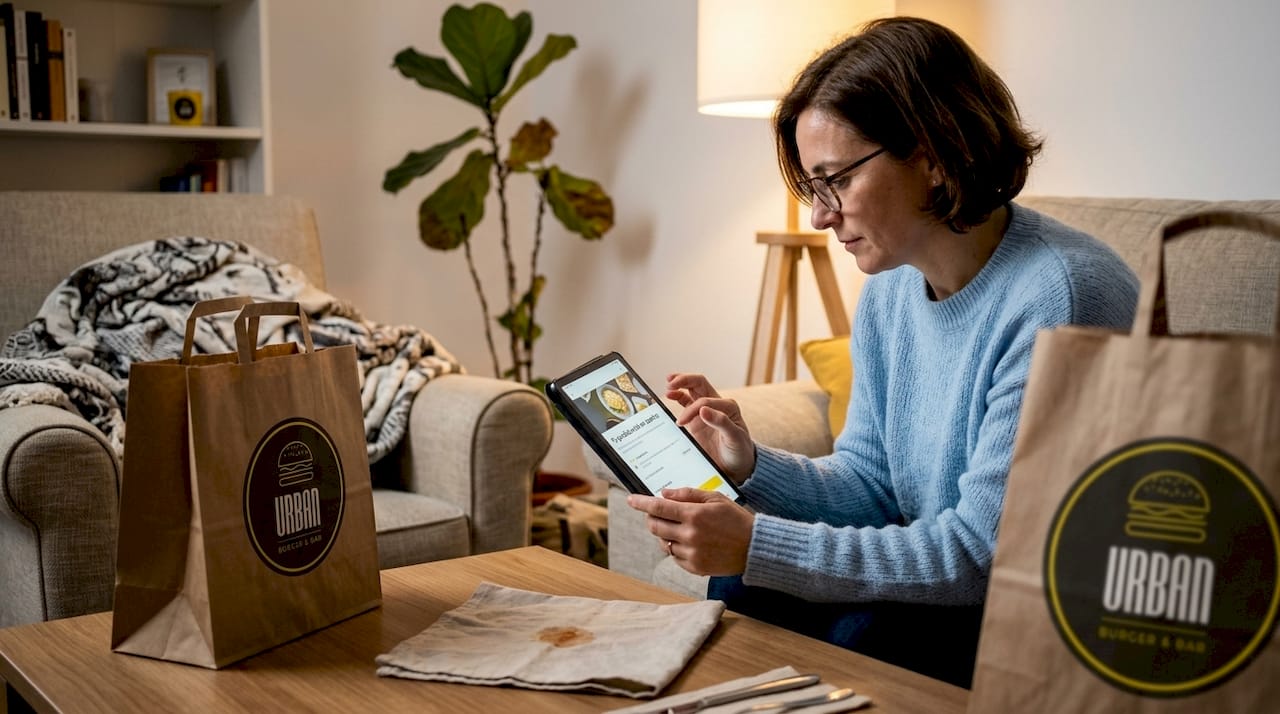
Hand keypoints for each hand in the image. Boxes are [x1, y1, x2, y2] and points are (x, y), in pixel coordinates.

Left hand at [626, 487, 753, 575]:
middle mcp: (690, 535)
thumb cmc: (736, 519)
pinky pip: (675, 557)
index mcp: (694, 515)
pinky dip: (676, 548)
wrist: (754, 547)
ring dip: (665, 534)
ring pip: (663, 543)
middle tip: (659, 513)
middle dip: (652, 518)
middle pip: (655, 526)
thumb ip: (688, 494)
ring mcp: (692, 553)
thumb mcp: (715, 499)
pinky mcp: (695, 567)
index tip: (631, 499)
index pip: (659, 508)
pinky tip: (689, 542)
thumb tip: (665, 493)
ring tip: (680, 528)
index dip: (641, 503)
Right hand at [665, 373, 754, 479]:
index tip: (682, 422)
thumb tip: (703, 409)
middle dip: (684, 380)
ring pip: (691, 390)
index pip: (704, 400)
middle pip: (699, 384)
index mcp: (728, 407)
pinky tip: (669, 395)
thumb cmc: (739, 451)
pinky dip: (677, 397)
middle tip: (671, 383)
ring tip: (668, 386)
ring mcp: (705, 412)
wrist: (736, 466)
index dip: (691, 409)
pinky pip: (686, 403)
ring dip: (680, 385)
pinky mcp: (697, 420)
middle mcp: (716, 405)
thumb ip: (721, 422)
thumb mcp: (735, 437)